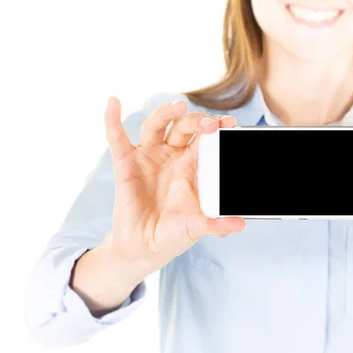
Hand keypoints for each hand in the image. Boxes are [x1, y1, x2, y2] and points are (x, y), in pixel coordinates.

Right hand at [102, 97, 245, 273]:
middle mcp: (171, 155)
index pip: (205, 138)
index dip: (216, 128)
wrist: (145, 249)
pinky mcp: (126, 164)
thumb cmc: (173, 234)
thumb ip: (217, 225)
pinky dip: (113, 120)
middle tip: (210, 124)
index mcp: (191, 165)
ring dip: (166, 113)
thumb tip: (240, 225)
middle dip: (196, 122)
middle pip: (183, 127)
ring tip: (178, 106)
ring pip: (157, 126)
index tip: (229, 123)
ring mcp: (148, 157)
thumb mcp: (197, 228)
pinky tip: (113, 103)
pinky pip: (117, 138)